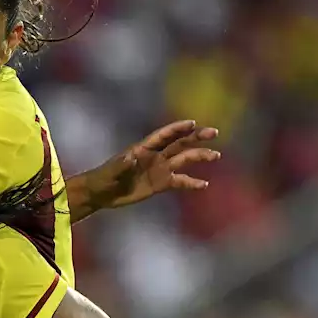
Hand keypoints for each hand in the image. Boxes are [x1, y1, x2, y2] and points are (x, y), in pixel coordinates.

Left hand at [90, 120, 220, 210]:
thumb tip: (130, 158)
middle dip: (196, 137)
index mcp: (143, 148)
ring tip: (215, 155)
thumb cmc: (104, 178)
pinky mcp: (161, 184)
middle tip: (213, 132)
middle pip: (179, 143)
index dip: (177, 128)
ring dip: (199, 156)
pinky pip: (180, 181)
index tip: (192, 123)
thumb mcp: (111, 172)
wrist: (102, 194)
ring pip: (184, 159)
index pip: (163, 135)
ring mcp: (160, 169)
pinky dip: (191, 182)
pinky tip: (204, 184)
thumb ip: (121, 165)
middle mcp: (155, 156)